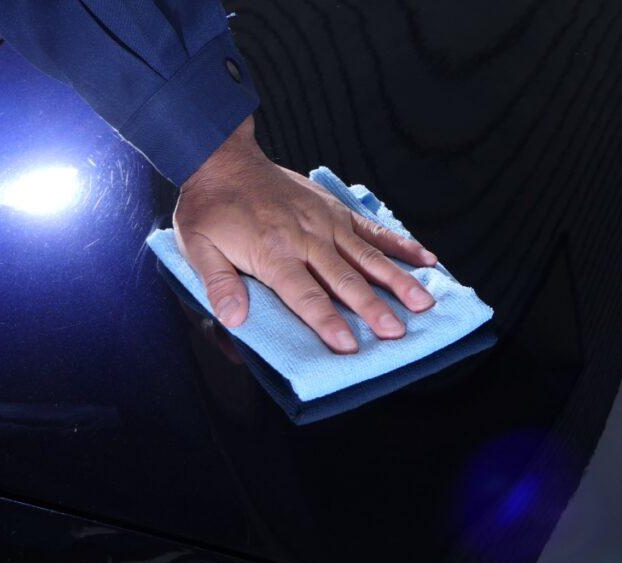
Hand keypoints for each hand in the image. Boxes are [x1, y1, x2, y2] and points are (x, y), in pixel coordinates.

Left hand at [174, 116, 437, 353]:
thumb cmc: (210, 208)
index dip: (328, 322)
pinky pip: (373, 229)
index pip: (305, 295)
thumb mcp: (196, 248)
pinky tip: (425, 260)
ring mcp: (325, 223)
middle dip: (373, 308)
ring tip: (422, 303)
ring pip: (367, 257)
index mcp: (273, 253)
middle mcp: (306, 239)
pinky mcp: (335, 211)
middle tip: (397, 333)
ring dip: (396, 281)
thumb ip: (218, 284)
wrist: (223, 159)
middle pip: (345, 280)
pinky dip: (400, 244)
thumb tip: (234, 319)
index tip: (349, 345)